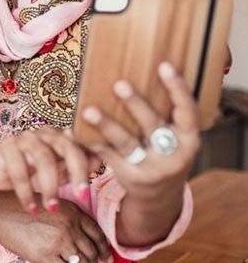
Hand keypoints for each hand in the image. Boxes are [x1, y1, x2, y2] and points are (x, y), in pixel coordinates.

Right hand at [0, 127, 96, 213]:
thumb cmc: (28, 170)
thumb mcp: (54, 172)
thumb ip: (73, 166)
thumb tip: (98, 160)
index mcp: (58, 136)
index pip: (79, 146)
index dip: (88, 165)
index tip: (91, 189)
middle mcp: (42, 133)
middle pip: (65, 146)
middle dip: (76, 171)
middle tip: (82, 196)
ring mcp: (24, 138)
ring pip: (43, 158)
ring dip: (50, 185)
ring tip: (52, 208)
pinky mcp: (6, 147)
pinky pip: (19, 169)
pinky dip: (26, 191)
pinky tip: (31, 208)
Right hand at [0, 193, 111, 262]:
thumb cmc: (22, 206)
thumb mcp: (50, 203)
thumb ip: (68, 218)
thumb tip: (82, 237)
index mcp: (72, 212)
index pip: (97, 233)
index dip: (103, 248)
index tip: (105, 257)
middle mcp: (69, 226)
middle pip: (91, 250)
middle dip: (95, 261)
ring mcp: (59, 242)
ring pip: (81, 262)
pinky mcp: (46, 256)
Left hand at [81, 62, 198, 198]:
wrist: (160, 197)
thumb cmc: (164, 152)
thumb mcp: (175, 136)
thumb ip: (164, 112)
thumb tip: (138, 67)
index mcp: (189, 139)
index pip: (188, 111)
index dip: (178, 88)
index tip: (164, 65)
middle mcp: (174, 155)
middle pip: (153, 126)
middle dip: (136, 105)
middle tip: (119, 84)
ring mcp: (152, 169)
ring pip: (126, 143)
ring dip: (107, 125)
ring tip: (88, 109)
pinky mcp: (130, 177)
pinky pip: (107, 156)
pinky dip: (90, 141)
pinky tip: (74, 130)